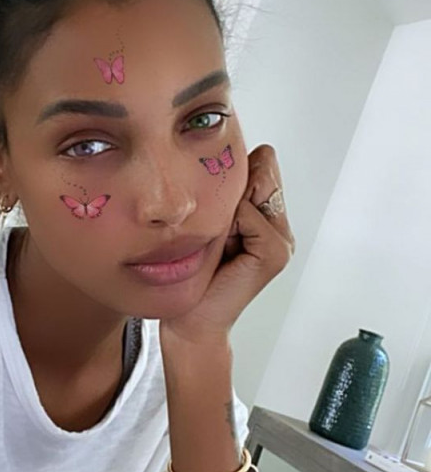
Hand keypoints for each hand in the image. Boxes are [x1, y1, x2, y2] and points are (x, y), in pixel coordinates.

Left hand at [159, 145, 295, 348]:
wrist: (190, 320)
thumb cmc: (191, 273)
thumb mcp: (206, 222)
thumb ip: (226, 191)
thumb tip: (234, 151)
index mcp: (265, 215)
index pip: (261, 163)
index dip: (232, 177)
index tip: (213, 212)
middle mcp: (279, 226)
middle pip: (263, 170)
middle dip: (232, 191)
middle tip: (217, 231)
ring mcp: (281, 239)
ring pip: (255, 189)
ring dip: (228, 209)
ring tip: (219, 242)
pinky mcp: (275, 252)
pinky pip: (249, 213)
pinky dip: (229, 226)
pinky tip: (223, 250)